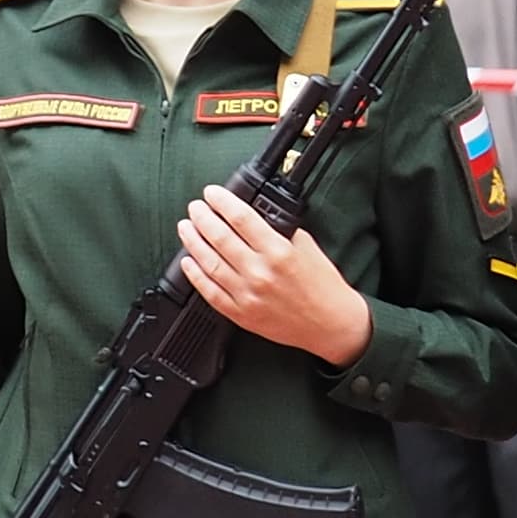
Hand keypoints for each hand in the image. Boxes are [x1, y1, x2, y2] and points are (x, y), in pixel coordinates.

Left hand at [175, 182, 370, 366]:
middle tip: (195, 207)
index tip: (212, 193)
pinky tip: (188, 261)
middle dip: (202, 217)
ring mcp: (248, 294)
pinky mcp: (241, 313)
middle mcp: (260, 272)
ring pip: (209, 262)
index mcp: (279, 252)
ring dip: (193, 241)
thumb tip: (254, 218)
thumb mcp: (307, 248)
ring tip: (186, 227)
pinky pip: (210, 292)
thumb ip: (280, 232)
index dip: (221, 202)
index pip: (241, 218)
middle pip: (220, 237)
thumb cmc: (322, 286)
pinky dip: (195, 275)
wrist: (330, 324)